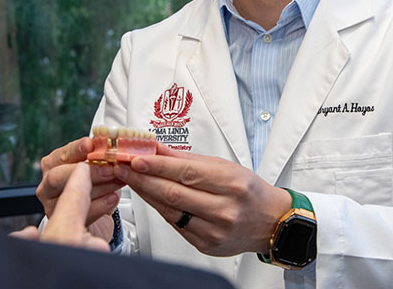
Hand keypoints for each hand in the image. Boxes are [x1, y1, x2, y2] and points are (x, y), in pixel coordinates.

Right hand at [35, 137, 121, 240]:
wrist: (90, 209)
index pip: (62, 155)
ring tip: (118, 181)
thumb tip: (109, 142)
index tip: (91, 144)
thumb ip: (96, 154)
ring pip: (71, 195)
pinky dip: (102, 204)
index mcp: (52, 164)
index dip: (77, 149)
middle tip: (110, 169)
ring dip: (101, 187)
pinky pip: (82, 213)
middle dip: (89, 172)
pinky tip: (113, 197)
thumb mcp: (91, 164)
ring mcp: (52, 204)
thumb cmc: (89, 181)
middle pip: (59, 176)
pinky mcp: (65, 221)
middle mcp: (47, 184)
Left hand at [113, 144, 290, 256]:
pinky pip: (175, 224)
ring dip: (146, 193)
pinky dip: (160, 208)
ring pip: (170, 210)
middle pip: (173, 193)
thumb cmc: (248, 190)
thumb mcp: (223, 166)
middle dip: (143, 178)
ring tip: (129, 178)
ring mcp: (214, 231)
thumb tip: (156, 148)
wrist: (269, 221)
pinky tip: (150, 196)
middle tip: (122, 166)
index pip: (185, 173)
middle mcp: (224, 209)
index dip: (157, 166)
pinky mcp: (205, 245)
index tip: (135, 157)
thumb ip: (187, 159)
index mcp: (231, 184)